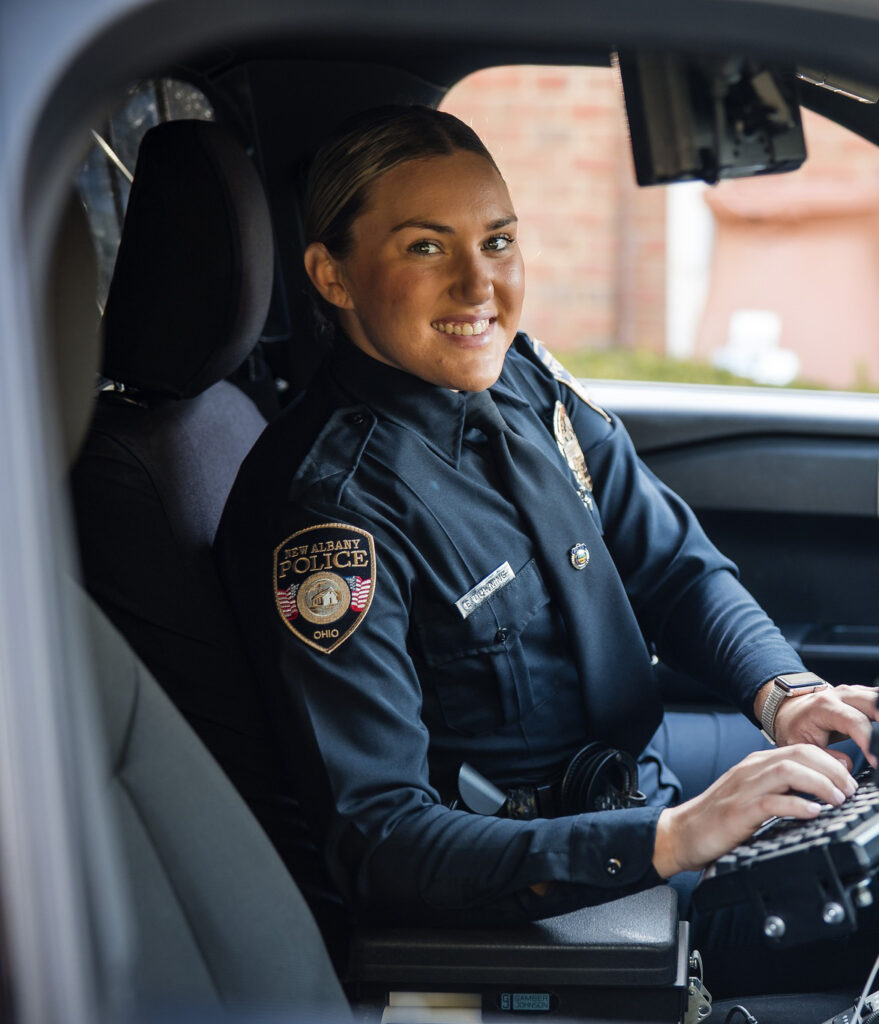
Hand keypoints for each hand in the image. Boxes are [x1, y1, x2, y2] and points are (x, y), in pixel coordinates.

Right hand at [651, 744, 856, 876]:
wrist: (682, 833)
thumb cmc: (719, 818)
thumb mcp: (755, 796)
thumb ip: (783, 788)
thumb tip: (822, 788)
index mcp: (757, 763)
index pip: (802, 748)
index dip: (832, 760)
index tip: (851, 779)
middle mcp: (752, 769)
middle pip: (800, 754)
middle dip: (832, 770)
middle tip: (850, 790)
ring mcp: (744, 788)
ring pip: (789, 771)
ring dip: (820, 783)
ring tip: (838, 800)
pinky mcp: (739, 811)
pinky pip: (773, 801)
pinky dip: (797, 805)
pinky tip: (813, 813)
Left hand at [769, 683, 878, 768]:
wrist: (791, 708)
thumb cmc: (796, 727)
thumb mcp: (800, 744)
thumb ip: (823, 757)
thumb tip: (846, 768)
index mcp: (825, 707)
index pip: (855, 722)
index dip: (870, 742)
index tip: (877, 762)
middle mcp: (842, 695)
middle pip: (875, 705)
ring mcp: (855, 693)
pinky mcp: (865, 696)